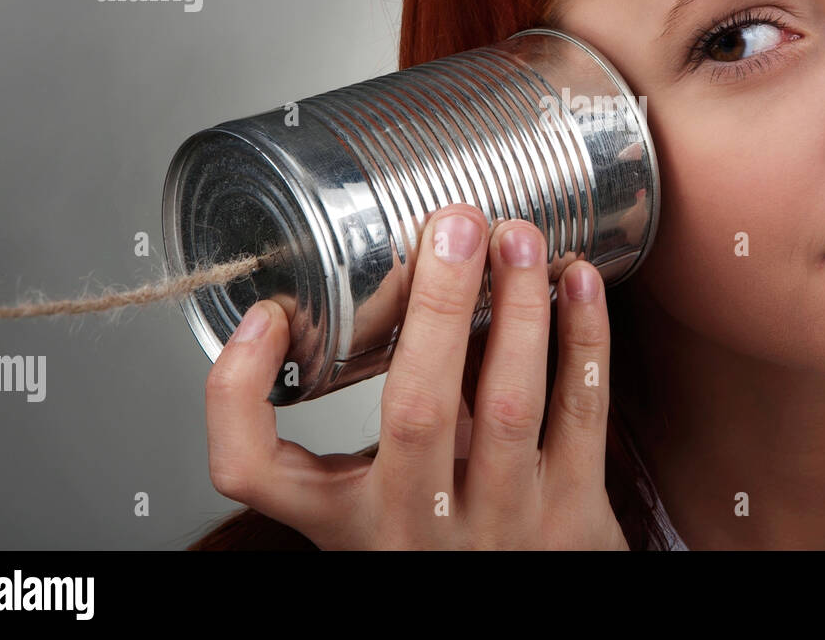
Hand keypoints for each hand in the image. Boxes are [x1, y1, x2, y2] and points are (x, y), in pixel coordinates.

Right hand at [203, 202, 629, 549]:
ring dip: (518, 310)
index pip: (252, 472)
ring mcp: (503, 525)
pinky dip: (584, 340)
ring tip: (519, 238)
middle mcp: (418, 525)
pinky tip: (580, 282)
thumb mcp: (379, 498)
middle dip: (436, 306)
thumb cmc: (443, 543)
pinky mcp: (575, 516)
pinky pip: (582, 416)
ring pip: (509, 407)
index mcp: (350, 520)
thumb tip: (359, 296)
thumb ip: (375, 416)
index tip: (267, 316)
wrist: (520, 617)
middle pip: (415, 412)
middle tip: (452, 225)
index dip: (239, 389)